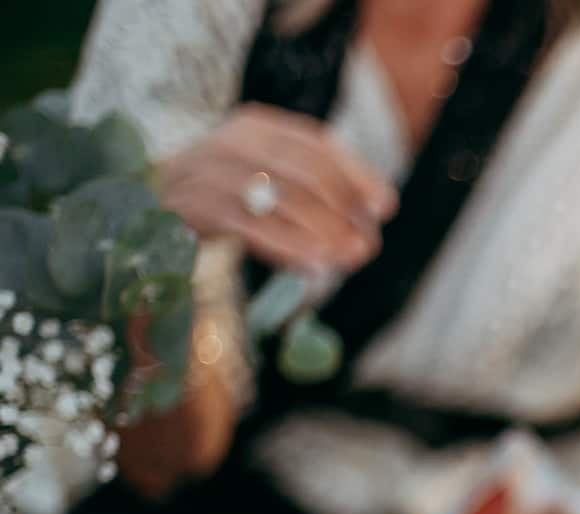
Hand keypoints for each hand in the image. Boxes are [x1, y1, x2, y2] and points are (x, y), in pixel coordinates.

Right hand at [158, 105, 396, 271]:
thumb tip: (372, 219)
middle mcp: (229, 140)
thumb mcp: (267, 183)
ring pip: (277, 196)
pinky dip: (287, 245)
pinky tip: (314, 265)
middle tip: (368, 245)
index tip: (385, 207)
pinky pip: (248, 225)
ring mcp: (206, 170)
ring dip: (321, 230)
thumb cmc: (221, 198)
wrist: (138, 208)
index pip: (316, 144)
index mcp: (256, 127)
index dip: (355, 175)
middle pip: (300, 169)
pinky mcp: (189, 205)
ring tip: (349, 258)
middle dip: (342, 208)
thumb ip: (314, 193)